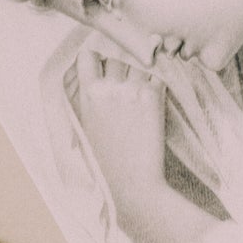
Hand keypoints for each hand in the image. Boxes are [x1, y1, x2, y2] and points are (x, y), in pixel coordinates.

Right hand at [66, 44, 169, 194]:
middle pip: (116, 56)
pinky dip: (156, 83)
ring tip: (140, 97)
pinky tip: (153, 101)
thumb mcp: (84, 129)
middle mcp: (109, 88)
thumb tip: (90, 78)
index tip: (102, 69)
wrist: (132, 187)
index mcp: (88, 94)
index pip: (88, 55)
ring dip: (141, 72)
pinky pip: (157, 75)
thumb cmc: (106, 165)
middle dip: (121, 66)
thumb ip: (85, 100)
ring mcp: (132, 90)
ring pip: (138, 63)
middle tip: (126, 87)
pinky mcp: (153, 97)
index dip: (96, 59)